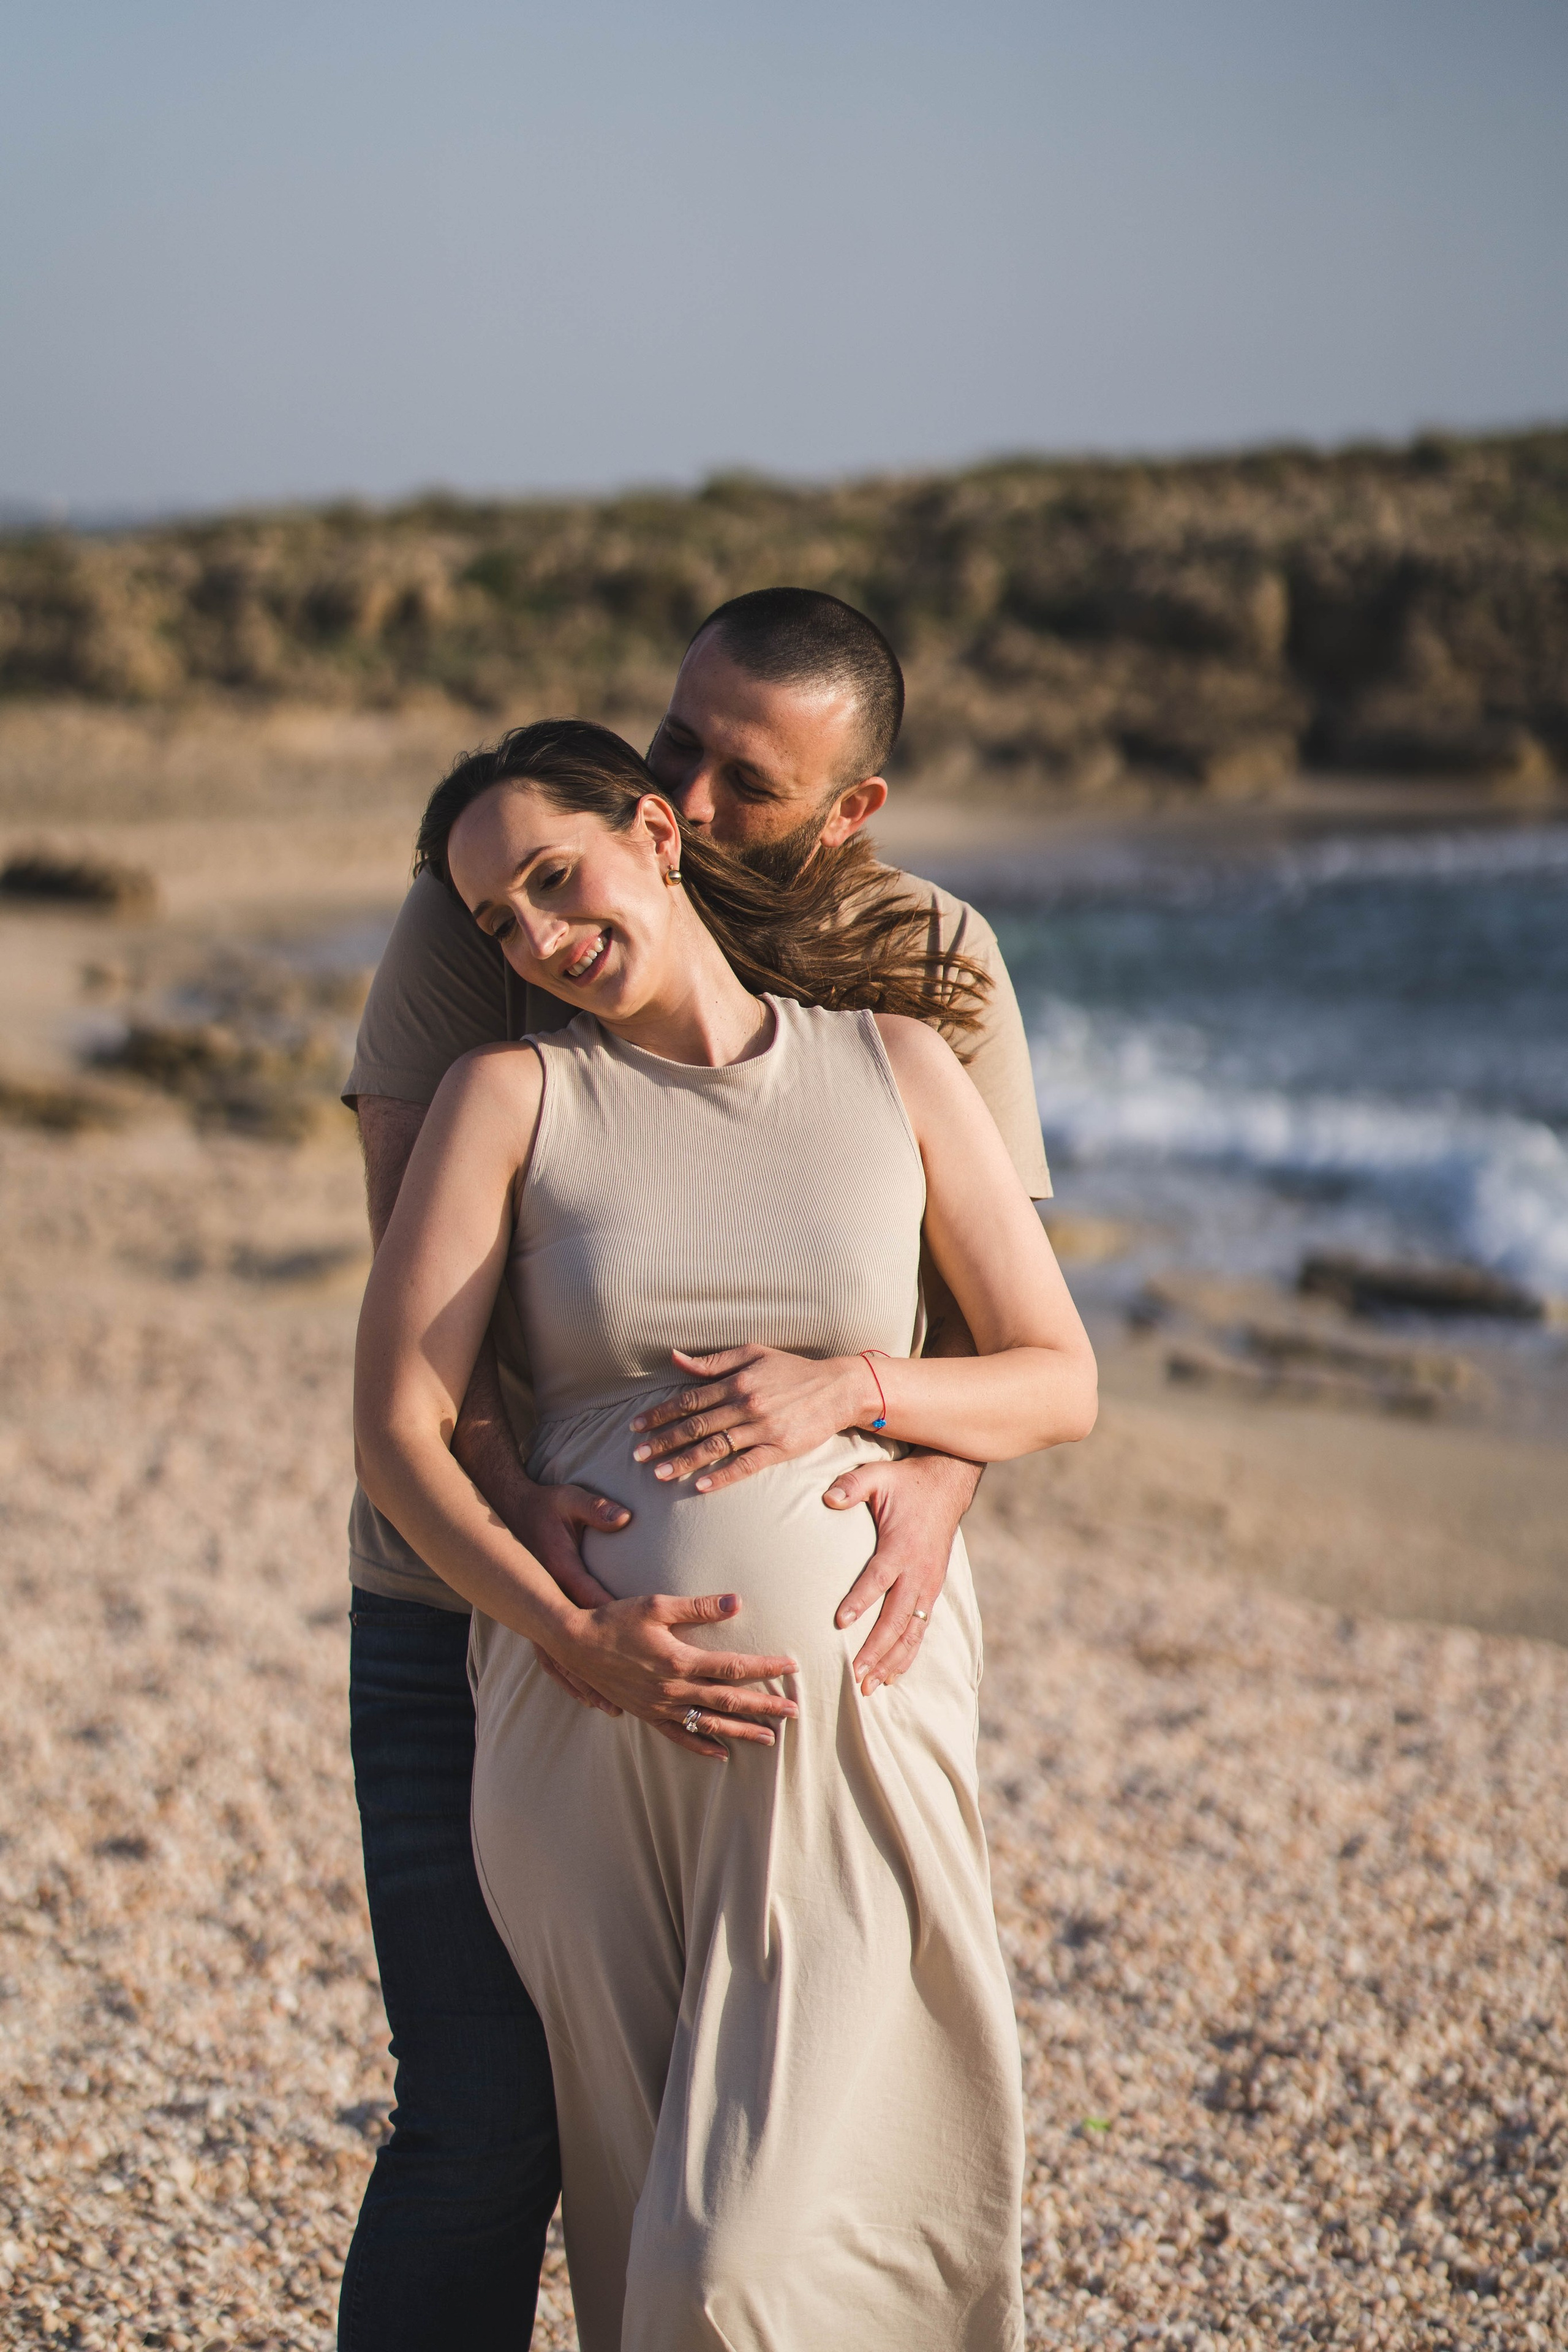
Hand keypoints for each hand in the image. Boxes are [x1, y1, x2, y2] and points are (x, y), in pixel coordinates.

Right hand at [501, 1477, 633, 1714]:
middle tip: (633, 1699)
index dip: (619, 1628)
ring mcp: (540, 1611)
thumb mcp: (569, 1500)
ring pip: (562, 1657)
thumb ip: (596, 1509)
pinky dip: (566, 1677)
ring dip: (585, 1684)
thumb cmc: (544, 1505)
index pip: (595, 1605)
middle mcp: (548, 1599)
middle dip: (605, 1670)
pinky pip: (550, 1654)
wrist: (506, 1511)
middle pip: (579, 1642)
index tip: (645, 1652)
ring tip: (611, 1709)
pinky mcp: (537, 1615)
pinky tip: (582, 1696)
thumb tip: (623, 1518)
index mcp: (561, 1572)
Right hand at [550, 1592, 800, 1760]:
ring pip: (709, 1723)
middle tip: (794, 1712)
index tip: (791, 1666)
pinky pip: (679, 1736)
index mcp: (680, 1659)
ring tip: (770, 1739)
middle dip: (764, 1707)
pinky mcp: (646, 1714)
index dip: (765, 1667)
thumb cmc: (616, 1618)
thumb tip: (736, 1601)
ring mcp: (659, 1706)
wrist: (575, 1644)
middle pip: (729, 1700)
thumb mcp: (656, 1605)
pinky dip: (702, 1747)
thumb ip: (698, 1607)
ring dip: (741, 1732)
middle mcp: (673, 1688)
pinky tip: (722, 1755)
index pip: (733, 1666)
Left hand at [630, 1345, 874, 1491]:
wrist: (837, 1388)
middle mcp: (746, 1404)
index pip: (689, 1399)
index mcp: (736, 1381)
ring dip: (683, 1462)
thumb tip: (674, 1358)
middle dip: (662, 1441)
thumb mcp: (752, 1354)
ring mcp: (763, 1429)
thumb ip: (713, 1361)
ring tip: (658, 1475)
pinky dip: (722, 1476)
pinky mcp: (780, 1449)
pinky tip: (700, 1486)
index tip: (636, 1426)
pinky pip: (745, 1465)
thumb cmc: (791, 1370)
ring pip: (715, 1447)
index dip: (659, 1413)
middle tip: (636, 1455)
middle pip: (695, 1426)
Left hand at [824, 1450, 981, 1692]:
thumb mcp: (877, 1475)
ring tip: (870, 1686)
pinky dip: (908, 1653)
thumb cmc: (906, 1482)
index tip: (840, 1622)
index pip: (878, 1578)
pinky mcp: (933, 1589)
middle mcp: (919, 1571)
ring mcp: (929, 1583)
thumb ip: (851, 1485)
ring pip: (912, 1631)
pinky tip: (892, 1674)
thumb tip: (827, 1498)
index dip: (860, 1600)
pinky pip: (922, 1628)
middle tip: (855, 1676)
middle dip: (876, 1649)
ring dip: (891, 1660)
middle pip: (897, 1618)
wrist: (948, 1482)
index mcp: (901, 1545)